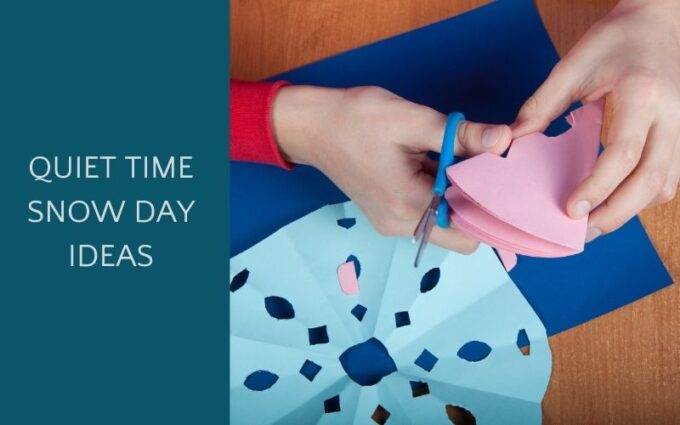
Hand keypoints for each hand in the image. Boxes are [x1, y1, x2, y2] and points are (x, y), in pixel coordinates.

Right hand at [272, 85, 511, 252]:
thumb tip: (505, 139)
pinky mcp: (387, 213)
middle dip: (477, 204)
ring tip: (458, 161)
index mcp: (408, 205)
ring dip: (457, 198)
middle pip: (460, 236)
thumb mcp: (411, 119)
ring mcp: (392, 222)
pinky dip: (439, 195)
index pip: (470, 232)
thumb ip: (461, 135)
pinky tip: (436, 164)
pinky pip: (426, 214)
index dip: (492, 206)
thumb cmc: (356, 119)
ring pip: (444, 225)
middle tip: (481, 166)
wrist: (312, 125)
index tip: (501, 175)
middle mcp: (401, 225)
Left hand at [513, 0, 679, 241]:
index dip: (597, 188)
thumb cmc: (616, 38)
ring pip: (667, 185)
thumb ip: (541, 106)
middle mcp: (673, 115)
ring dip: (633, 209)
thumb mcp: (572, 66)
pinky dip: (646, 195)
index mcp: (642, 95)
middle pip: (652, 181)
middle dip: (617, 213)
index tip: (571, 210)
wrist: (662, 19)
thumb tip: (512, 142)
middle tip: (583, 232)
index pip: (622, 155)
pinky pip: (672, 176)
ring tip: (596, 221)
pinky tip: (618, 200)